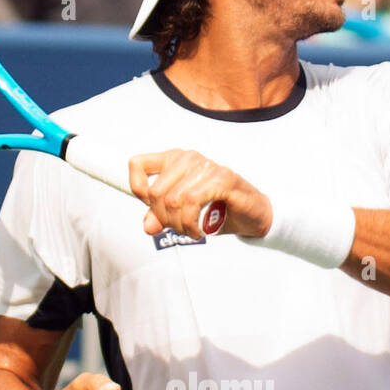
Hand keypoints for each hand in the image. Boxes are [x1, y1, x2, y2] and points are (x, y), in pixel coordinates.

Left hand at [129, 149, 272, 240]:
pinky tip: (198, 230)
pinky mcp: (221, 178)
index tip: (154, 208)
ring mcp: (205, 166)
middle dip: (164, 219)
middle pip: (155, 192)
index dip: (138, 190)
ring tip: (190, 231)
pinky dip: (191, 223)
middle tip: (179, 229)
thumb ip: (162, 216)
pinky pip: (193, 201)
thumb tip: (147, 226)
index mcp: (174, 159)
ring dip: (179, 224)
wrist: (253, 214)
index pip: (137, 164)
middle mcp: (188, 158)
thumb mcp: (183, 214)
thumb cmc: (218, 208)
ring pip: (173, 200)